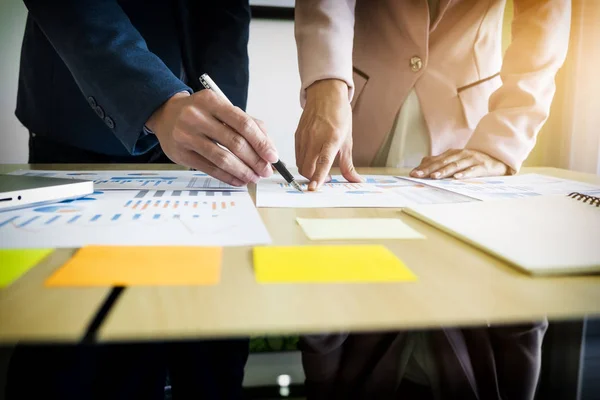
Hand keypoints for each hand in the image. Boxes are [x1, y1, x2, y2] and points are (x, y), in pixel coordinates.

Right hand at [146, 91, 277, 185]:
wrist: (166, 114)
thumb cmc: (201, 112)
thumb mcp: (222, 108)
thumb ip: (247, 123)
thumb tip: (269, 148)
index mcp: (212, 101)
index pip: (243, 124)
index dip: (261, 142)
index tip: (273, 156)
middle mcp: (197, 117)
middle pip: (235, 143)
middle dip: (255, 160)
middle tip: (266, 171)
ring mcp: (186, 136)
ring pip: (222, 159)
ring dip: (243, 171)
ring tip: (254, 178)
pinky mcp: (180, 154)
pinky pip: (210, 169)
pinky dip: (228, 177)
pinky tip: (239, 180)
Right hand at [295, 79, 361, 190]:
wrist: (325, 94)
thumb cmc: (339, 115)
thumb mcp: (347, 140)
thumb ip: (348, 164)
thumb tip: (356, 181)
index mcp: (331, 139)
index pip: (323, 162)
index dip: (318, 177)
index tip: (314, 188)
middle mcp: (315, 138)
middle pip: (307, 168)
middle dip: (313, 178)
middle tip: (326, 178)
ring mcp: (304, 137)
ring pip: (300, 164)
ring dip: (308, 171)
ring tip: (320, 167)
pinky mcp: (297, 135)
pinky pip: (297, 155)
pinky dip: (304, 162)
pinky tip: (313, 158)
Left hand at [410, 149, 507, 178]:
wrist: (497, 158)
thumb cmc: (473, 161)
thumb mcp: (456, 160)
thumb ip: (440, 162)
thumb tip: (422, 164)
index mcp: (452, 154)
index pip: (435, 161)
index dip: (423, 167)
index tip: (412, 174)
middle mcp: (460, 155)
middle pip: (442, 163)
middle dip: (429, 169)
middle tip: (418, 175)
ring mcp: (471, 160)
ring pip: (455, 166)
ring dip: (444, 171)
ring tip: (434, 176)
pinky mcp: (482, 166)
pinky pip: (472, 171)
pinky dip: (464, 174)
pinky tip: (457, 178)